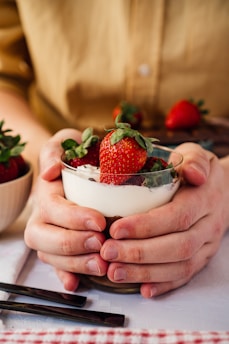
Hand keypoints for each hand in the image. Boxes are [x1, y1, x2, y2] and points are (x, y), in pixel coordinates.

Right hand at [25, 129, 107, 290]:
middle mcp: (42, 217)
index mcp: (46, 194)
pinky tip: (77, 284)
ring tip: (102, 266)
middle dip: (73, 244)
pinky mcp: (57, 248)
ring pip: (51, 255)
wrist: (71, 166)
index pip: (54, 209)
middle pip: (46, 238)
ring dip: (75, 264)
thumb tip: (51, 171)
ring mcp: (48, 234)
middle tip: (101, 245)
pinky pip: (56, 266)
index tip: (100, 221)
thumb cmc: (72, 155)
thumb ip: (54, 150)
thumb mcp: (64, 143)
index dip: (74, 218)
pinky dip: (65, 276)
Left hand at [100, 143, 227, 297]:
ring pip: (180, 266)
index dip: (146, 226)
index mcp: (205, 198)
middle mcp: (209, 226)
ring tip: (114, 271)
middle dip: (140, 253)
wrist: (223, 190)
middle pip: (177, 246)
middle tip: (107, 252)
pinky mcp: (203, 257)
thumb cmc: (199, 171)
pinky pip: (186, 276)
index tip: (116, 229)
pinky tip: (142, 289)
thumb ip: (195, 161)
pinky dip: (164, 284)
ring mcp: (207, 245)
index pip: (177, 216)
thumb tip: (192, 172)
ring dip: (145, 272)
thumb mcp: (197, 155)